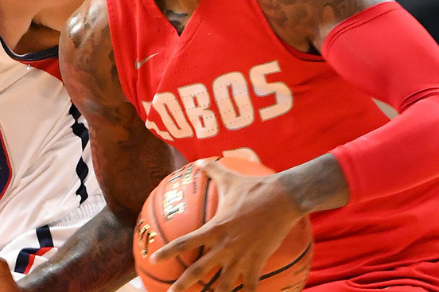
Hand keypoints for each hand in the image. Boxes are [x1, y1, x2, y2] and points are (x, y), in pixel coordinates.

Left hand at [150, 159, 304, 291]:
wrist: (283, 198)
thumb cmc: (254, 188)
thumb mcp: (230, 178)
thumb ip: (212, 170)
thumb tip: (200, 160)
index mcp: (215, 228)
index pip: (186, 241)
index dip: (169, 251)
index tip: (154, 259)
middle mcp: (225, 246)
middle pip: (199, 270)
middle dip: (183, 285)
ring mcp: (242, 257)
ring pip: (223, 284)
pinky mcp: (258, 262)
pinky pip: (251, 286)